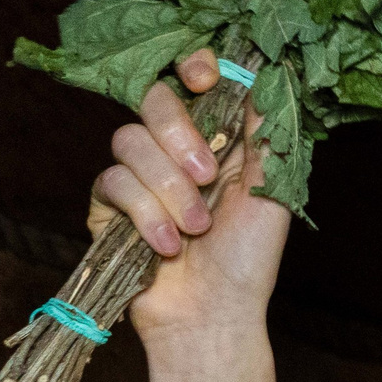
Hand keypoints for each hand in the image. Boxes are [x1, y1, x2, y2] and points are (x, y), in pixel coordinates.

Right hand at [85, 48, 289, 344]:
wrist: (214, 315)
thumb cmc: (249, 259)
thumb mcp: (271, 191)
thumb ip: (265, 133)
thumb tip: (264, 74)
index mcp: (219, 138)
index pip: (195, 80)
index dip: (194, 66)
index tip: (204, 80)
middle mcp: (176, 150)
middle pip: (153, 100)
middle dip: (179, 134)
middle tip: (207, 176)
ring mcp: (140, 177)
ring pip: (129, 142)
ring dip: (169, 188)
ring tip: (196, 228)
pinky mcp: (110, 208)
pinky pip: (112, 184)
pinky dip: (145, 214)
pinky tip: (168, 245)